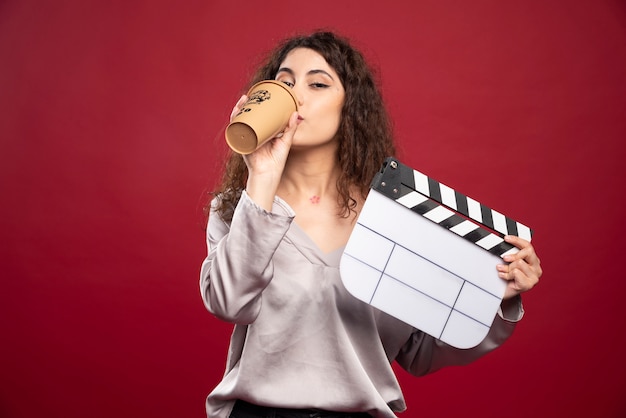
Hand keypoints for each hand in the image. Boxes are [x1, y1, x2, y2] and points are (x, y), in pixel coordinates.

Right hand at [229, 95, 298, 210]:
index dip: (257, 104)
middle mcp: (253, 133)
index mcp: (263, 131)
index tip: (261, 94)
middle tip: (249, 95)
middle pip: (246, 115)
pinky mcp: (242, 144)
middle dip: (245, 104)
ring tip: (243, 102)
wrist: (267, 176)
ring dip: (238, 109)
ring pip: (239, 120)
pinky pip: (235, 131)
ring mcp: (246, 138)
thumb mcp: (285, 142)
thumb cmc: (276, 161)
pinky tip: (235, 114)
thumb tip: (296, 113)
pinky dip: (234, 122)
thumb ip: (290, 129)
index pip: (258, 115)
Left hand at [497, 235, 541, 299]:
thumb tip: (503, 243)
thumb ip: (511, 254)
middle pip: (527, 252)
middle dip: (514, 255)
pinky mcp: (528, 285)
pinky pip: (516, 273)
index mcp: (533, 260)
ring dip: (507, 267)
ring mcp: (534, 277)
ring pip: (519, 263)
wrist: (503, 293)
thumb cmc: (506, 277)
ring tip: (502, 271)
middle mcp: (536, 268)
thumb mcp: (509, 262)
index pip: (528, 246)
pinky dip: (506, 274)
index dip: (517, 240)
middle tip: (504, 258)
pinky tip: (503, 277)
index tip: (506, 238)